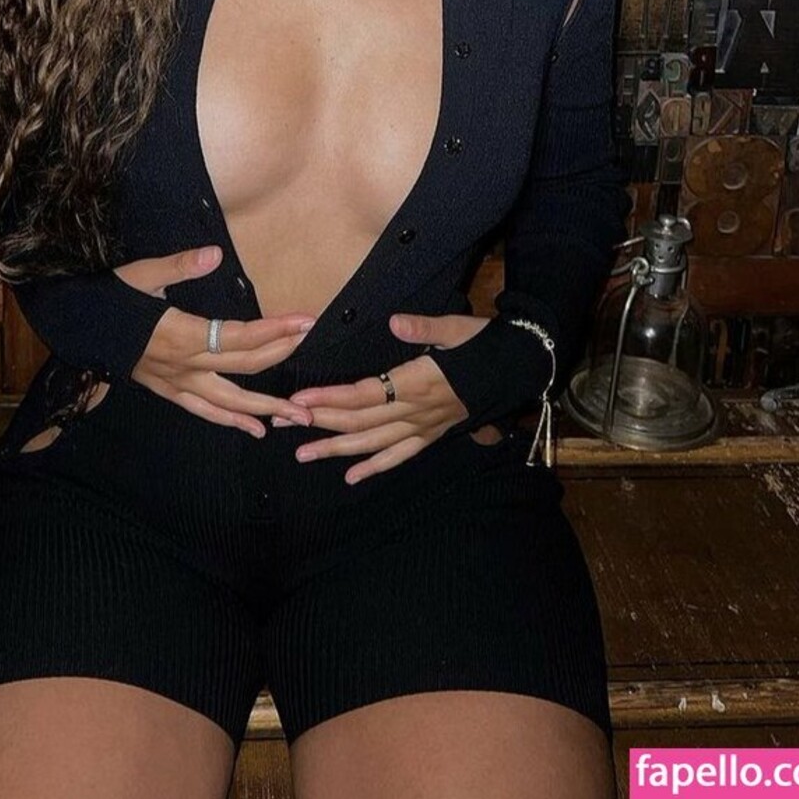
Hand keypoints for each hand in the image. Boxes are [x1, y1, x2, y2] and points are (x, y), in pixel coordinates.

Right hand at [116, 245, 315, 437]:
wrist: (73, 325)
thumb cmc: (107, 296)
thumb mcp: (141, 274)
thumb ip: (179, 266)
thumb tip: (214, 255)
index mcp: (181, 335)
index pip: (240, 337)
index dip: (275, 330)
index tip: (306, 321)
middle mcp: (184, 365)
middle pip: (244, 366)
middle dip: (281, 355)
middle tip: (312, 345)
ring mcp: (176, 383)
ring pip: (229, 401)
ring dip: (266, 408)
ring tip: (299, 415)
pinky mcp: (167, 390)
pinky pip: (204, 411)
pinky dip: (231, 421)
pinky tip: (255, 429)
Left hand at [282, 311, 501, 484]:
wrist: (517, 368)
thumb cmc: (484, 342)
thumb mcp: (457, 327)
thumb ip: (424, 328)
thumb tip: (395, 321)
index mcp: (418, 383)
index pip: (364, 394)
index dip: (330, 398)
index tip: (299, 400)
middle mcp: (416, 411)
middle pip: (359, 421)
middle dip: (318, 422)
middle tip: (282, 423)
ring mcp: (424, 427)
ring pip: (373, 443)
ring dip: (336, 450)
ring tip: (303, 454)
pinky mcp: (431, 434)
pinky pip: (400, 455)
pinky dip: (375, 467)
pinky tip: (351, 477)